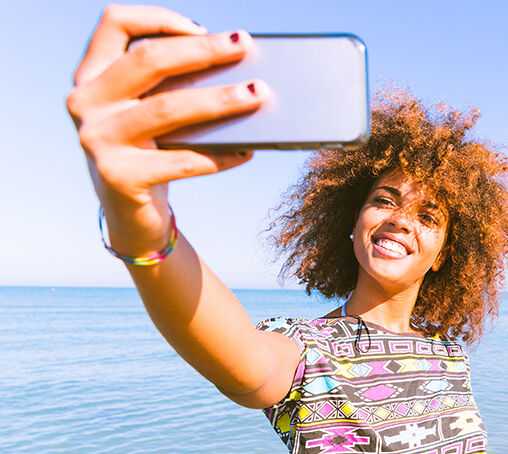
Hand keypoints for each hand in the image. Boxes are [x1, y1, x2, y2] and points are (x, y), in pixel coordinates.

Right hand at [66, 5, 268, 253]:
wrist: (130, 216)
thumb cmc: (150, 152)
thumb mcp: (150, 112)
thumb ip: (172, 86)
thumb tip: (236, 68)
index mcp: (91, 76)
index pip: (115, 23)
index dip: (158, 17)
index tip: (201, 27)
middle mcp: (86, 102)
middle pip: (148, 60)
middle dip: (202, 50)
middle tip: (244, 46)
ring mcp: (97, 140)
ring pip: (168, 109)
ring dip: (219, 99)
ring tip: (258, 95)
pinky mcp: (119, 177)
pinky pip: (182, 161)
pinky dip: (221, 156)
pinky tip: (247, 150)